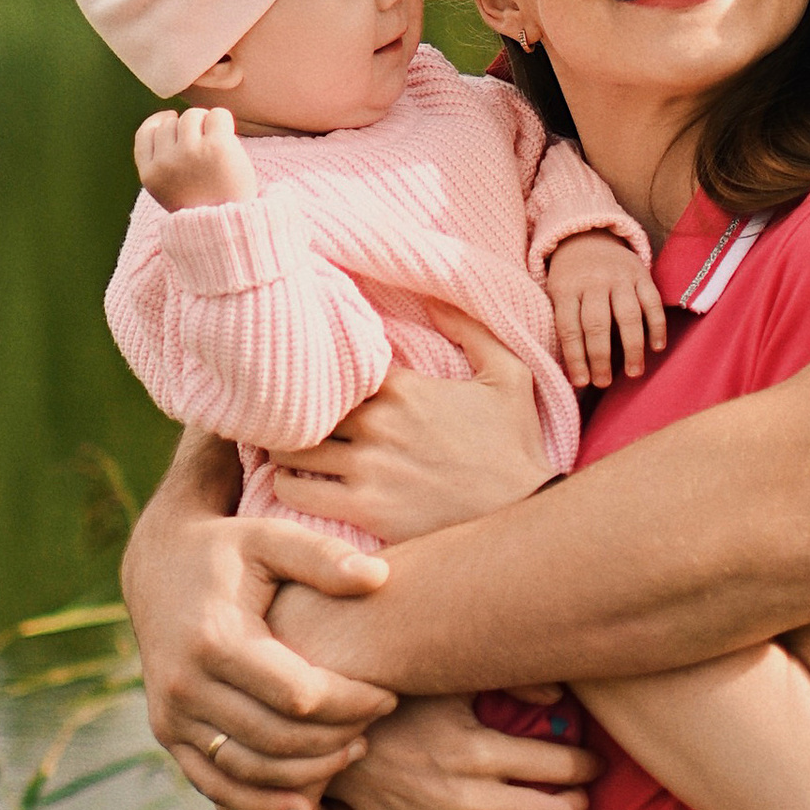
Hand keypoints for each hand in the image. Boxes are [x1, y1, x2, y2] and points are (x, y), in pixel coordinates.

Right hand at [120, 448, 396, 809]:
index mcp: (213, 639)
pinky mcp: (168, 736)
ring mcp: (170, 717)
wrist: (158, 568)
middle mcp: (183, 686)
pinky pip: (218, 789)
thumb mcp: (270, 538)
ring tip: (353, 751)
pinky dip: (264, 806)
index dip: (352, 704)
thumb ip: (323, 556)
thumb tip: (380, 576)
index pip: (299, 696)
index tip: (389, 694)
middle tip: (376, 725)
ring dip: (308, 777)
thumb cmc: (229, 550)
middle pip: (277, 741)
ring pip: (250, 774)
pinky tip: (310, 804)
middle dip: (337, 741)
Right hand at [135, 105, 256, 210]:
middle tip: (204, 143)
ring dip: (205, 123)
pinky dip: (223, 121)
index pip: (144, 135)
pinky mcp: (216, 146)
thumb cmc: (204, 206)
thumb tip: (165, 119)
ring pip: (191, 116)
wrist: (232, 226)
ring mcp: (189, 153)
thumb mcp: (170, 190)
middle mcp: (166, 163)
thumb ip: (161, 162)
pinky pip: (217, 115)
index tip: (168, 118)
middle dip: (186, 128)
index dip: (157, 122)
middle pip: (169, 123)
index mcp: (150, 176)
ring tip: (216, 142)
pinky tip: (228, 136)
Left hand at [270, 309, 554, 539]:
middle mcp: (379, 423)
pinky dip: (288, 486)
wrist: (525, 513)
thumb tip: (434, 296)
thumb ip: (471, 330)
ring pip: (290, 449)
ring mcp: (368, 467)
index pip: (335, 366)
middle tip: (290, 417)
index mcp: (405, 387)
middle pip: (305, 406)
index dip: (321, 374)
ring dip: (284, 448)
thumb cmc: (516, 446)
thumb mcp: (509, 375)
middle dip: (295, 411)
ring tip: (288, 450)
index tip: (315, 382)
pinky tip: (300, 485)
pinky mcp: (364, 509)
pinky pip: (295, 492)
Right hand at [334, 696, 596, 809]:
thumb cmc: (399, 707)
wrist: (331, 743)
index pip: (559, 766)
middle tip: (581, 799)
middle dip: (578, 807)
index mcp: (479, 750)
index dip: (587, 767)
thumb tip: (561, 697)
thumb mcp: (452, 682)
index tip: (593, 765)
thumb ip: (511, 682)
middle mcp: (467, 798)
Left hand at [544, 235, 667, 388]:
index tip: (581, 382)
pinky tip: (656, 348)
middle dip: (600, 358)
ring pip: (627, 316)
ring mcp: (619, 277)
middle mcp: (593, 281)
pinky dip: (657, 326)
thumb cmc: (569, 277)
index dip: (575, 358)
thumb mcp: (555, 293)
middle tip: (604, 382)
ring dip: (632, 348)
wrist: (586, 236)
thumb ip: (563, 322)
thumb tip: (572, 369)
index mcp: (566, 288)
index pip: (569, 328)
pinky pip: (652, 302)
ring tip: (633, 373)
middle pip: (597, 325)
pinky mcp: (641, 273)